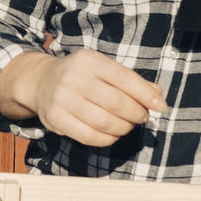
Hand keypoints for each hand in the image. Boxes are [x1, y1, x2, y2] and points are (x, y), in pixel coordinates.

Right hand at [0, 50, 167, 147]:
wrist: (40, 81)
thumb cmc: (80, 76)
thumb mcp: (103, 68)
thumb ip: (130, 81)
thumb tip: (156, 97)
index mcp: (89, 60)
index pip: (124, 78)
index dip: (146, 95)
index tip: (160, 106)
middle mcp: (73, 77)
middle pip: (116, 103)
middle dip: (136, 114)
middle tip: (141, 117)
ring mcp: (61, 99)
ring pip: (104, 122)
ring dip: (123, 128)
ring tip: (126, 125)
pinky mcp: (55, 119)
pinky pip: (89, 137)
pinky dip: (108, 139)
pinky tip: (112, 134)